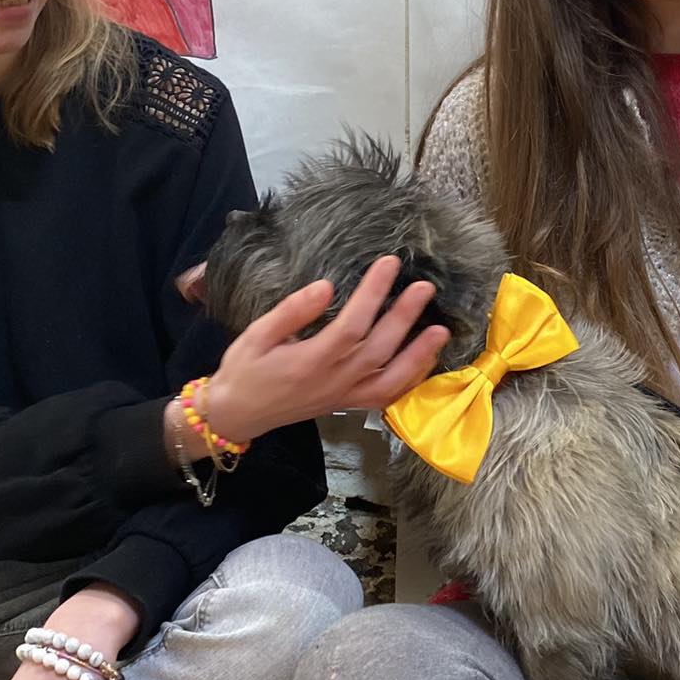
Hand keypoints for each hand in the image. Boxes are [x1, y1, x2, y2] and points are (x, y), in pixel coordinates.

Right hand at [202, 254, 451, 443]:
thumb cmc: (244, 370)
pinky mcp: (347, 404)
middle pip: (379, 349)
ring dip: (419, 356)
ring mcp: (343, 396)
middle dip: (405, 316)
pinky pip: (385, 397)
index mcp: (310, 361)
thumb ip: (292, 311)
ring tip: (441, 330)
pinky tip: (424, 362)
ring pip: (391, 380)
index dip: (373, 294)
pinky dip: (409, 382)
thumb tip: (326, 287)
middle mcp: (333, 381)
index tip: (389, 265)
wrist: (237, 415)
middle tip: (425, 288)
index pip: (351, 325)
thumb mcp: (256, 335)